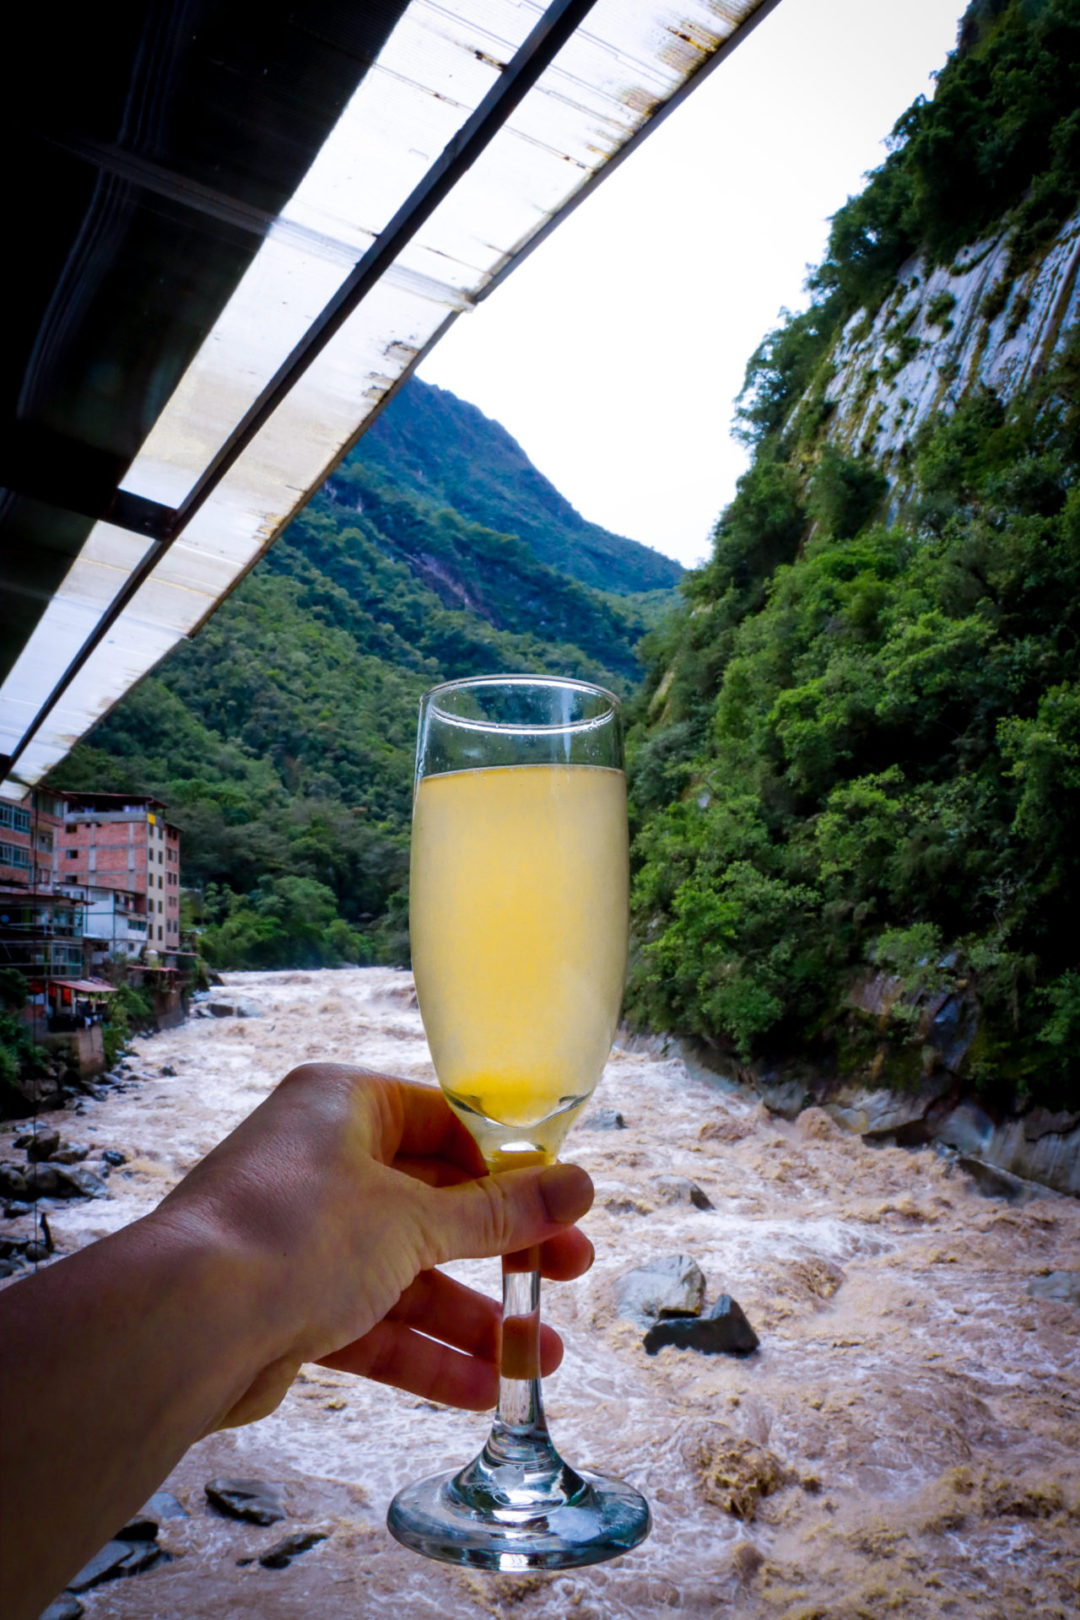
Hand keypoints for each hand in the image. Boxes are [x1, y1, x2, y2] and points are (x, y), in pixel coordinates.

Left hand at [156, 1063, 594, 1422]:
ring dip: (472, 1316)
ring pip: (407, 1273)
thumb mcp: (414, 1218)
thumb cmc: (293, 1235)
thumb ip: (499, 1212)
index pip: (445, 1124)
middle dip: (501, 1249)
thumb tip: (579, 1187)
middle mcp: (322, 1162)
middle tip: (569, 1274)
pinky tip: (481, 1389)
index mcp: (344, 1106)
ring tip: (540, 1360)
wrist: (182, 1325)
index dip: (510, 1166)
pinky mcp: (290, 1304)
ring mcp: (304, 1237)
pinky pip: (374, 1323)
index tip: (564, 1202)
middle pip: (433, 1202)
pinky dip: (424, 1354)